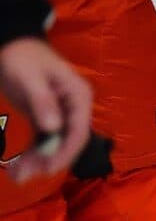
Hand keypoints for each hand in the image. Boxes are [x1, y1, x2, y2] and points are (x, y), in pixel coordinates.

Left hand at [0, 37, 92, 183]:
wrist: (11, 45)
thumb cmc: (23, 58)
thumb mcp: (30, 78)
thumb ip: (42, 102)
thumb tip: (54, 128)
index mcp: (78, 96)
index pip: (79, 129)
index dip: (66, 151)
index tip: (48, 168)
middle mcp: (74, 108)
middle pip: (67, 141)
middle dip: (48, 160)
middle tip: (25, 176)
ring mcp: (61, 113)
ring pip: (54, 144)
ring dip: (37, 161)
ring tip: (17, 176)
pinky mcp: (46, 117)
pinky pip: (42, 140)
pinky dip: (31, 153)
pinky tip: (19, 166)